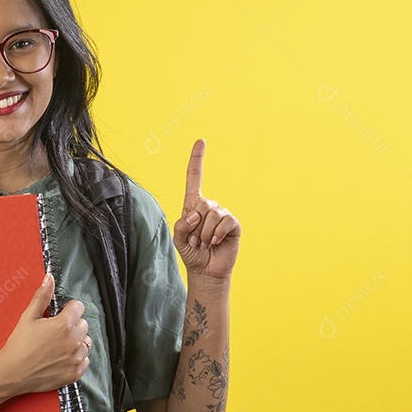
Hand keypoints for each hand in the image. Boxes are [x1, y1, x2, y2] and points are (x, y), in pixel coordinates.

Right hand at [0, 273, 90, 394]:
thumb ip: (42, 296)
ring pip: (86, 342)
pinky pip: (85, 360)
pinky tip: (62, 357)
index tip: (60, 314)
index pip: (78, 307)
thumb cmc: (19, 345)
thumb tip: (49, 279)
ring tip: (59, 345)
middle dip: (72, 325)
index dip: (68, 309)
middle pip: (83, 324)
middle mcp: (74, 341)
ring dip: (76, 342)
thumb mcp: (28, 317)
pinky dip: (77, 358)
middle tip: (56, 331)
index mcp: (64, 324)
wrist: (12, 373)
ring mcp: (76, 358)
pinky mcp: (75, 373)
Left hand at [172, 139, 240, 279]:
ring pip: (212, 215)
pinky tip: (215, 242)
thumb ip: (180, 225)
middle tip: (196, 241)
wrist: (206, 271)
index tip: (201, 141)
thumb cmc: (191, 253)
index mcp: (193, 206)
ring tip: (205, 244)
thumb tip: (195, 214)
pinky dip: (217, 234)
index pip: (195, 178)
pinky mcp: (233, 224)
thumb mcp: (178, 239)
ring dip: (204, 234)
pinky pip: (225, 221)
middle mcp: (209, 206)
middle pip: (202, 203)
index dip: (197, 160)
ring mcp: (222, 214)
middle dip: (195, 226)